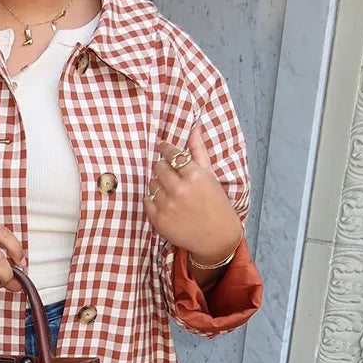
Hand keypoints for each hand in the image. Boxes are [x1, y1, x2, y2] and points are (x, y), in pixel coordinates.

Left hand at [144, 124, 242, 262]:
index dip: (165, 149)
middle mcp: (179, 190)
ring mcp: (167, 205)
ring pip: (151, 183)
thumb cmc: (215, 203)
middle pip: (157, 167)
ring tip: (171, 190)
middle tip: (170, 173)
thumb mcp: (209, 174)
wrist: (216, 236)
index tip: (162, 148)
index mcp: (195, 175)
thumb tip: (194, 126)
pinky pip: (146, 200)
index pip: (171, 154)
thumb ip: (198, 150)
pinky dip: (153, 199)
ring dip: (158, 183)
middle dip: (162, 167)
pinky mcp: (158, 219)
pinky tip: (166, 202)